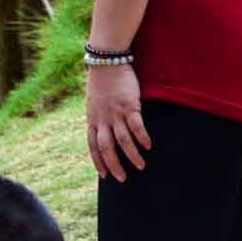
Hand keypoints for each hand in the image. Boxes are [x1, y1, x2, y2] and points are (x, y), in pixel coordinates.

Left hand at [85, 55, 149, 180]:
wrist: (107, 61)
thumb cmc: (102, 81)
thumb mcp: (94, 102)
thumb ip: (98, 116)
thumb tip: (102, 128)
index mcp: (93, 119)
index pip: (94, 146)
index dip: (99, 162)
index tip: (104, 175)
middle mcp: (103, 119)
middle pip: (107, 148)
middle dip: (114, 165)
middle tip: (122, 178)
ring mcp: (116, 113)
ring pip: (123, 141)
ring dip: (132, 155)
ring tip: (140, 166)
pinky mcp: (129, 106)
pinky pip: (136, 127)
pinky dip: (142, 138)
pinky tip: (148, 146)